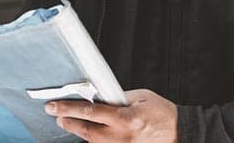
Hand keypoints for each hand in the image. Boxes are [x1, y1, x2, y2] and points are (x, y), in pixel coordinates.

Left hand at [46, 89, 177, 141]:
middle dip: (67, 122)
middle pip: (85, 131)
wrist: (179, 133)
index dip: (68, 109)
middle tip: (56, 115)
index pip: (90, 112)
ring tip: (69, 123)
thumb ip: (118, 97)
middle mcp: (121, 136)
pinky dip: (94, 141)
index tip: (54, 106)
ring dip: (79, 132)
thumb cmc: (162, 113)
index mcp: (126, 118)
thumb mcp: (141, 97)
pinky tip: (89, 134)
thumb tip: (99, 96)